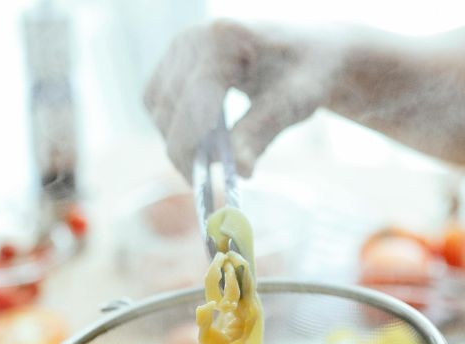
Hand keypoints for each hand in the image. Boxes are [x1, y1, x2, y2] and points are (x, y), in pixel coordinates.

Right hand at [143, 20, 342, 177]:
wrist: (307, 50)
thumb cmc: (307, 73)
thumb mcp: (294, 102)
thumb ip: (261, 133)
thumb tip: (239, 172)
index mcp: (224, 40)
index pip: (192, 104)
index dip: (192, 150)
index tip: (202, 185)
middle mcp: (193, 38)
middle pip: (168, 110)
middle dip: (188, 150)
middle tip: (216, 174)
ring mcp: (178, 47)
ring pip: (158, 111)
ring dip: (180, 140)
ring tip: (218, 154)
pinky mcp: (173, 61)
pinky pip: (157, 105)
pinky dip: (175, 127)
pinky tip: (205, 137)